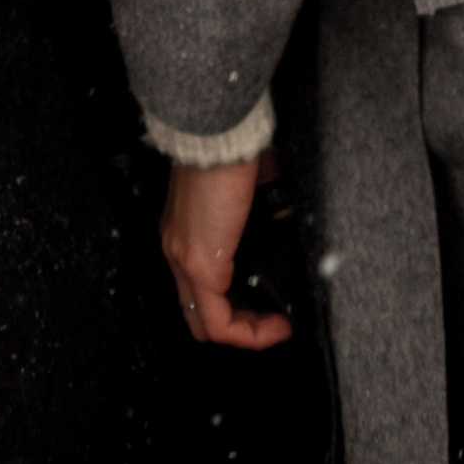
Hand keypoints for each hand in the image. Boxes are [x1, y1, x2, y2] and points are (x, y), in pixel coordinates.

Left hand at [159, 153, 291, 351]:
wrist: (218, 130)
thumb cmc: (233, 146)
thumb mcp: (247, 191)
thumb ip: (259, 212)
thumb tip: (287, 223)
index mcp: (186, 231)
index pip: (199, 290)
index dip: (235, 309)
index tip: (271, 307)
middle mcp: (177, 248)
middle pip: (198, 316)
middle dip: (241, 329)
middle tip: (274, 323)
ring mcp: (183, 257)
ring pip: (206, 324)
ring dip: (246, 333)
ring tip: (278, 328)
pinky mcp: (199, 263)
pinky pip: (218, 322)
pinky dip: (250, 333)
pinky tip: (277, 324)